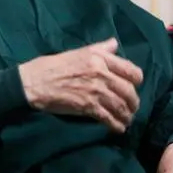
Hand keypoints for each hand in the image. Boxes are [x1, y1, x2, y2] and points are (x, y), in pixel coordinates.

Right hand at [18, 38, 142, 132]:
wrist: (35, 82)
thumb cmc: (55, 65)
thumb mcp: (79, 51)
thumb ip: (101, 48)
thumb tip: (114, 43)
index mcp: (101, 58)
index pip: (131, 71)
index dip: (136, 81)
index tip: (134, 87)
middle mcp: (102, 74)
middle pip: (129, 91)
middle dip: (133, 102)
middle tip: (132, 108)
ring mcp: (96, 91)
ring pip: (121, 106)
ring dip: (127, 116)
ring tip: (127, 120)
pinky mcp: (88, 107)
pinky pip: (108, 118)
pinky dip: (116, 125)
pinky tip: (118, 128)